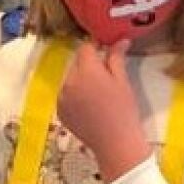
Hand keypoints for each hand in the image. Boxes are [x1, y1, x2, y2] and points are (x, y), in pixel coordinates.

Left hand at [55, 40, 150, 181]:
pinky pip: (66, 95)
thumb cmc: (123, 110)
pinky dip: (74, 95)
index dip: (95, 46)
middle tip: (106, 76)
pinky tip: (89, 106)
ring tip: (98, 94)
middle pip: (77, 64)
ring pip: (70, 79)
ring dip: (80, 80)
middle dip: (89, 65)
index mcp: (85, 71)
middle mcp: (68, 81)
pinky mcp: (59, 111)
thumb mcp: (122, 81)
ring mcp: (61, 97)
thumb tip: (120, 40)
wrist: (116, 143)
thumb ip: (116, 58)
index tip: (105, 49)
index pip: (85, 48)